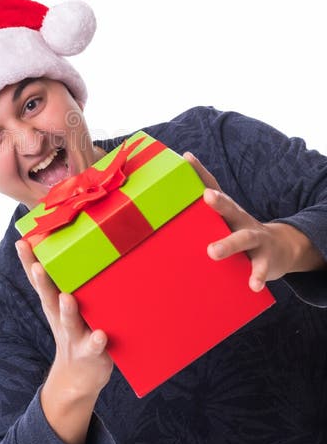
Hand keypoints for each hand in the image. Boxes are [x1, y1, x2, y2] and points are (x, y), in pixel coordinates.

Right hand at [15, 239, 112, 443]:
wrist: (80, 376)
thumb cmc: (76, 331)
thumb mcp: (65, 308)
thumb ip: (67, 284)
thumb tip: (67, 250)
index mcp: (54, 305)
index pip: (39, 281)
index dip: (28, 262)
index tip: (21, 243)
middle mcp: (61, 319)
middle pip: (49, 298)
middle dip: (43, 282)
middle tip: (37, 267)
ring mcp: (75, 336)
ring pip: (69, 322)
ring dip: (66, 310)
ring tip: (66, 298)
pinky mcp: (92, 352)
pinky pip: (94, 346)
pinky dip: (96, 341)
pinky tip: (100, 335)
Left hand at [183, 152, 322, 291]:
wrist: (282, 249)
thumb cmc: (239, 235)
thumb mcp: (223, 224)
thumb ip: (200, 220)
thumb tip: (162, 215)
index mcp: (228, 211)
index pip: (213, 187)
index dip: (200, 172)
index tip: (187, 158)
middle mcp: (242, 220)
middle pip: (230, 209)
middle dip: (219, 202)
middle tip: (207, 197)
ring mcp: (256, 239)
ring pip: (243, 239)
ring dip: (228, 244)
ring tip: (212, 252)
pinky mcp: (266, 260)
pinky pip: (260, 268)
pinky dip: (257, 276)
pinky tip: (253, 285)